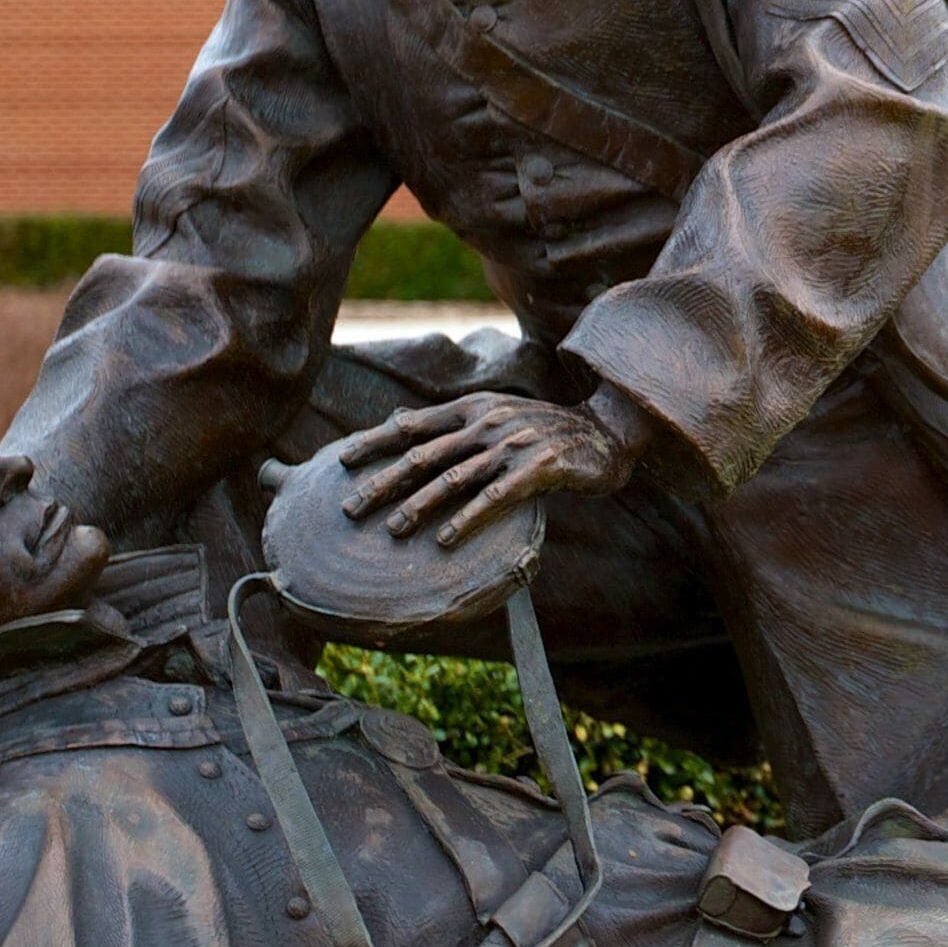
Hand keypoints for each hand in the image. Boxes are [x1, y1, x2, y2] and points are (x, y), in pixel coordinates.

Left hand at [334, 393, 642, 548]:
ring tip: (392, 530)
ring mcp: (512, 445)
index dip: (374, 442)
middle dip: (383, 482)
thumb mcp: (497, 413)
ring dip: (419, 505)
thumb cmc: (546, 429)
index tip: (340, 461)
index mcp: (473, 407)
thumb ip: (452, 422)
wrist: (607, 431)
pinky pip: (494, 497)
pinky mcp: (537, 469)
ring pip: (454, 479)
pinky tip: (444, 539)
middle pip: (424, 455)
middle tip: (351, 508)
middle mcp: (487, 422)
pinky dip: (466, 518)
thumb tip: (399, 423)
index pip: (413, 426)